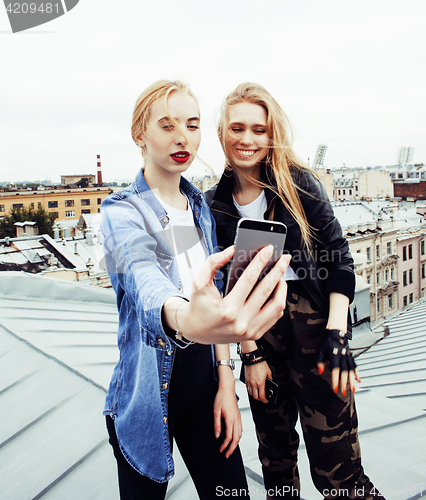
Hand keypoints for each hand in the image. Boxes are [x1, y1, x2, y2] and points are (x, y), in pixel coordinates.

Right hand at [164, 246, 290, 343]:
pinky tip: (277, 289)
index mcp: (227, 310)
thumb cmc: (199, 305)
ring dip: (282, 287)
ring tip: (281, 274)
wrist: (196, 331)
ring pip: (276, 305)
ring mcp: (250, 331)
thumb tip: (232, 250)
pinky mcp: (256, 334)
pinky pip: (275, 316)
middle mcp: (241, 322)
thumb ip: (213, 263)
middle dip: (277, 270)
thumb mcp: (199, 282)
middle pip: (266, 290)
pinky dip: (279, 300)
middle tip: (284, 258)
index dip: (260, 261)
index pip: (249, 279)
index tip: (269, 250)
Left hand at [213, 385, 241, 457]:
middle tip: (227, 455)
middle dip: (232, 448)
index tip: (220, 450)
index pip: (228, 437)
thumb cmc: (221, 397)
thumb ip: (217, 424)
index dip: (225, 445)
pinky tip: (235, 437)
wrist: (227, 388)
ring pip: (240, 434)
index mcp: (230, 419)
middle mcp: (236, 419)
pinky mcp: (239, 415)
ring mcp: (239, 417)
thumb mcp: (216, 411)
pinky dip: (238, 436)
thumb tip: (217, 436)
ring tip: (230, 449)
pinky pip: (240, 429)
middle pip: (236, 438)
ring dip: (235, 443)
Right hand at [244, 361, 271, 403]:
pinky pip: (247, 387)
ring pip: (250, 393)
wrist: (253, 358)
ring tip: (257, 392)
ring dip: (254, 394)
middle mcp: (254, 384)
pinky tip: (253, 387)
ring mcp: (249, 382)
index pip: (262, 396)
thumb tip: (270, 383)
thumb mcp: (269, 372)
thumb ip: (270, 379)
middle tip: (262, 397)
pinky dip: (250, 389)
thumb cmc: (261, 364)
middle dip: (260, 399)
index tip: (266, 400)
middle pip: (256, 397)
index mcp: (261, 383)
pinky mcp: (246, 379)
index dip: (265, 400)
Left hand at [316, 329, 360, 395]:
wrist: (336, 332)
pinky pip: (355, 366)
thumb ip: (319, 361)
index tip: (335, 388)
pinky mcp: (350, 356)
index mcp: (335, 355)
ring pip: (351, 370)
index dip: (335, 380)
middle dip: (344, 383)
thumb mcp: (320, 350)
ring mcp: (347, 356)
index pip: (335, 370)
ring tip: (354, 389)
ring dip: (352, 381)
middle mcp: (342, 356)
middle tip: (344, 392)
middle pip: (344, 372)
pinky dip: (357, 373)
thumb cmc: (327, 341)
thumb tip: (320, 371)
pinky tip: (359, 380)